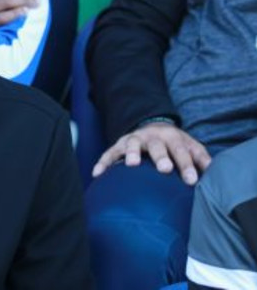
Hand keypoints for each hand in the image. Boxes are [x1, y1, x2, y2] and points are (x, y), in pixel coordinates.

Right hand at [91, 122, 210, 184]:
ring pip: (132, 144)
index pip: (182, 151)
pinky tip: (97, 174)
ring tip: (131, 165)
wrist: (154, 128)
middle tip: (165, 168)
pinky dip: (103, 162)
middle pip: (157, 146)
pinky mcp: (119, 144)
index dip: (186, 166)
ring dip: (131, 153)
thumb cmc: (174, 144)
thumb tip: (213, 172)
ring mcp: (134, 140)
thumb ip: (201, 158)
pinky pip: (109, 153)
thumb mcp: (190, 146)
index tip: (192, 181)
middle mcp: (153, 137)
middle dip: (161, 157)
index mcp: (173, 137)